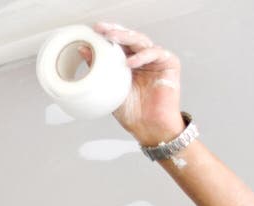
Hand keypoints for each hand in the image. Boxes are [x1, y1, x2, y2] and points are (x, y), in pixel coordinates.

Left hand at [81, 22, 184, 143]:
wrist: (148, 127)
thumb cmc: (132, 112)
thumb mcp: (108, 87)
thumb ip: (98, 67)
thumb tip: (83, 50)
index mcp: (128, 63)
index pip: (118, 43)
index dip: (107, 35)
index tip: (94, 30)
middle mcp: (142, 59)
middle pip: (129, 38)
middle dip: (114, 31)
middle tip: (101, 29)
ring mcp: (156, 60)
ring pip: (141, 41)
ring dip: (125, 38)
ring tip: (111, 38)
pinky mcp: (169, 64)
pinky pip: (155, 53)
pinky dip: (142, 56)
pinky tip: (130, 62)